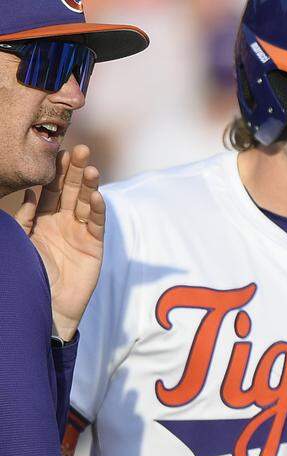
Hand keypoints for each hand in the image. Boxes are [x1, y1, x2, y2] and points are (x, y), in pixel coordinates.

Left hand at [13, 146, 105, 341]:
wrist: (42, 306)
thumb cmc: (27, 275)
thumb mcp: (18, 242)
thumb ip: (23, 219)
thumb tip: (30, 193)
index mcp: (43, 219)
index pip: (51, 189)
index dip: (56, 171)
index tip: (58, 150)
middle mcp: (63, 222)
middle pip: (71, 191)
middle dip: (75, 170)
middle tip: (80, 149)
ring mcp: (80, 234)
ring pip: (86, 204)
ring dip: (89, 186)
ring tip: (90, 168)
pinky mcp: (94, 247)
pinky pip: (97, 225)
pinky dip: (98, 210)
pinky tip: (96, 196)